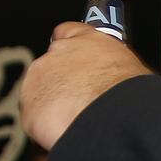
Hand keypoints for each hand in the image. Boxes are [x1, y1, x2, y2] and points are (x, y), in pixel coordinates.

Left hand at [20, 22, 150, 150]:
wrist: (114, 117)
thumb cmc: (129, 94)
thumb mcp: (131, 70)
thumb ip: (112, 68)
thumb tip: (114, 78)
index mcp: (88, 41)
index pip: (69, 32)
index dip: (70, 47)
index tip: (74, 58)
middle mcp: (60, 52)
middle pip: (52, 64)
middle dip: (62, 80)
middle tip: (80, 98)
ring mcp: (40, 76)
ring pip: (41, 90)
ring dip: (53, 102)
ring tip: (77, 117)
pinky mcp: (29, 102)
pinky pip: (35, 114)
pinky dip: (45, 123)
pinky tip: (66, 128)